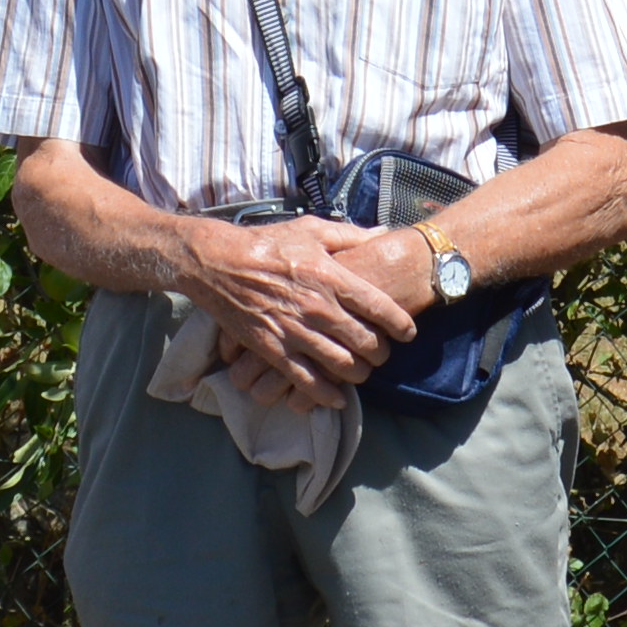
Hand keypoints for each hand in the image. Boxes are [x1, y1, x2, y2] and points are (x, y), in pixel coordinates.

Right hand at [180, 214, 404, 402]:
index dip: (400, 325)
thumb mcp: (311, 229)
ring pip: (342, 366)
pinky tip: (336, 397)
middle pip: (366, 342)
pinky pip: (306, 381)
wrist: (219, 262)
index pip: (379, 308)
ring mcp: (295, 331)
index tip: (407, 333)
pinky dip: (326, 394)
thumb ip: (350, 234)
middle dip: (382, 353)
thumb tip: (383, 233)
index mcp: (331, 277)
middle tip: (384, 354)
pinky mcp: (273, 350)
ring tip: (362, 371)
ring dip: (359, 374)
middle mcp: (318, 307)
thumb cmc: (267, 243)